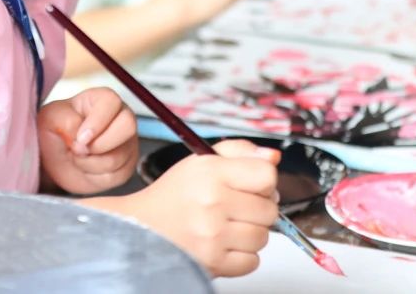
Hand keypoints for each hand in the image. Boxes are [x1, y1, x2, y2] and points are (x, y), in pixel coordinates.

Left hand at [38, 87, 137, 194]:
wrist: (53, 158)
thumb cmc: (55, 131)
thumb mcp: (50, 118)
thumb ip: (66, 120)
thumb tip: (84, 136)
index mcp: (103, 99)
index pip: (112, 102)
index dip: (97, 121)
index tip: (79, 137)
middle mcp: (121, 117)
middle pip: (128, 126)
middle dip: (98, 145)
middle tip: (77, 150)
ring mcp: (127, 143)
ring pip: (118, 157)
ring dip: (89, 163)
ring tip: (76, 157)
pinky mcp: (126, 166)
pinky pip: (116, 175)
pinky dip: (94, 176)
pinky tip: (85, 167)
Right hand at [108, 139, 280, 277]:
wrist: (141, 229)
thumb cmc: (171, 197)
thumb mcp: (201, 162)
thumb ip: (239, 152)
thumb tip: (274, 156)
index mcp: (211, 172)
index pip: (266, 175)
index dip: (262, 181)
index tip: (251, 185)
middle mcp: (213, 203)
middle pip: (269, 209)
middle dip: (256, 209)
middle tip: (237, 207)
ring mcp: (213, 235)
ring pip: (263, 237)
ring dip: (250, 233)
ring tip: (228, 227)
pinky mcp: (213, 262)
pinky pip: (252, 261)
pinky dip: (242, 256)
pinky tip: (224, 244)